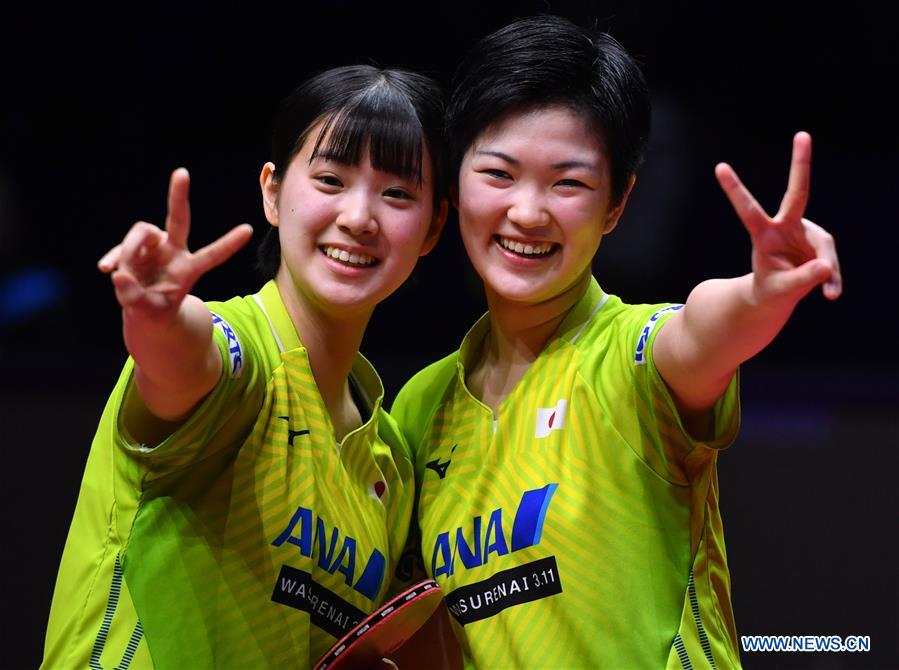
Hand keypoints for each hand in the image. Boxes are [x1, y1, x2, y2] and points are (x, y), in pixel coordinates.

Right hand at [98, 168, 252, 321]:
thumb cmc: (155, 310)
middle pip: (178, 220)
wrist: (144, 309)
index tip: (248, 230)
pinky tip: (106, 269)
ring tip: (120, 273)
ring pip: (142, 232)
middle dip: (178, 196)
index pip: (212, 255)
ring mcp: (154, 247)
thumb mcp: (149, 312)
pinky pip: (122, 246)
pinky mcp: (135, 248)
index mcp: (189, 268)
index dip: (229, 243)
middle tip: (181, 173)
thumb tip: (119, 275)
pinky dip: (114, 257)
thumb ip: (135, 297)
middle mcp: (174, 251)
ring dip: (129, 249)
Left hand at [715, 131, 842, 303]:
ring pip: (824, 249)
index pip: (748, 210)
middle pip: (798, 193)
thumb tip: (825, 266)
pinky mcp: (820, 243)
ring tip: (825, 295)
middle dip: (800, 164)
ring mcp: (805, 231)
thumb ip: (802, 279)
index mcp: (765, 235)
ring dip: (824, 273)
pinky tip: (831, 295)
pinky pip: (830, 263)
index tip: (718, 167)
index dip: (735, 190)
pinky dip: (831, 280)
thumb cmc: (771, 290)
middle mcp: (786, 226)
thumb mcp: (780, 290)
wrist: (778, 296)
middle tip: (802, 134)